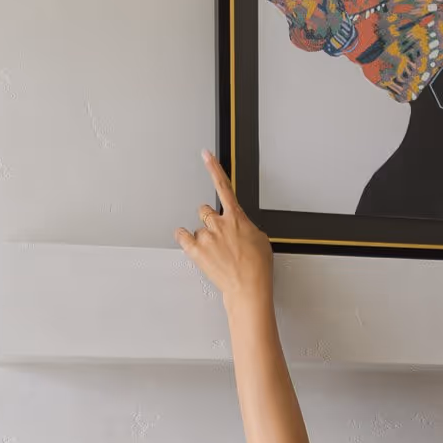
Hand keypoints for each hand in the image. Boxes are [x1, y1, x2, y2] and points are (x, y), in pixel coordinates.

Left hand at [175, 151, 272, 305]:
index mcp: (237, 218)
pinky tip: (195, 247)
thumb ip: (246, 227)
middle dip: (210, 221)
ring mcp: (206, 236)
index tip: (206, 155)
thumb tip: (239, 227)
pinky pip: (182, 236)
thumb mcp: (261, 240)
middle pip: (205, 210)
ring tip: (215, 253)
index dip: (214, 167)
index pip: (223, 186)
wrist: (249, 288)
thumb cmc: (257, 268)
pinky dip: (185, 239)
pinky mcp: (195, 250)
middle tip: (218, 237)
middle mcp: (219, 223)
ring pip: (197, 227)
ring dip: (203, 237)